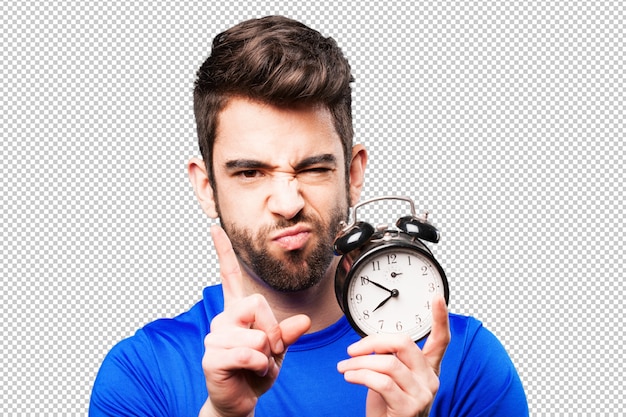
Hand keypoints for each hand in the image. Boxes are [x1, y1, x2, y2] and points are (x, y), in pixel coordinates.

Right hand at [199, 225, 310, 416]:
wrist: (241, 402)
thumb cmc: (257, 373)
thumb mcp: (280, 351)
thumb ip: (288, 334)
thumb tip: (302, 321)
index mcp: (237, 313)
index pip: (229, 276)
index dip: (223, 252)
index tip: (215, 227)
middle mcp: (223, 320)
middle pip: (257, 304)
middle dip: (273, 331)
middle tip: (268, 350)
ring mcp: (214, 338)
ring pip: (257, 335)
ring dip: (267, 355)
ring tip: (258, 364)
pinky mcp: (212, 358)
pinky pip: (248, 354)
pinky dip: (260, 366)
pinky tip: (254, 371)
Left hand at [337, 295, 449, 416]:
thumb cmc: (388, 408)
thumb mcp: (391, 378)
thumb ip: (390, 358)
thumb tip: (373, 344)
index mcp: (428, 369)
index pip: (440, 340)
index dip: (440, 318)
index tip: (436, 298)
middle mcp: (430, 380)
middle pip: (403, 343)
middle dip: (372, 341)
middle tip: (353, 350)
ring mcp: (422, 395)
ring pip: (388, 363)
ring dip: (359, 363)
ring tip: (345, 367)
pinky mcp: (409, 408)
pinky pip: (382, 382)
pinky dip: (360, 375)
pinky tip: (350, 376)